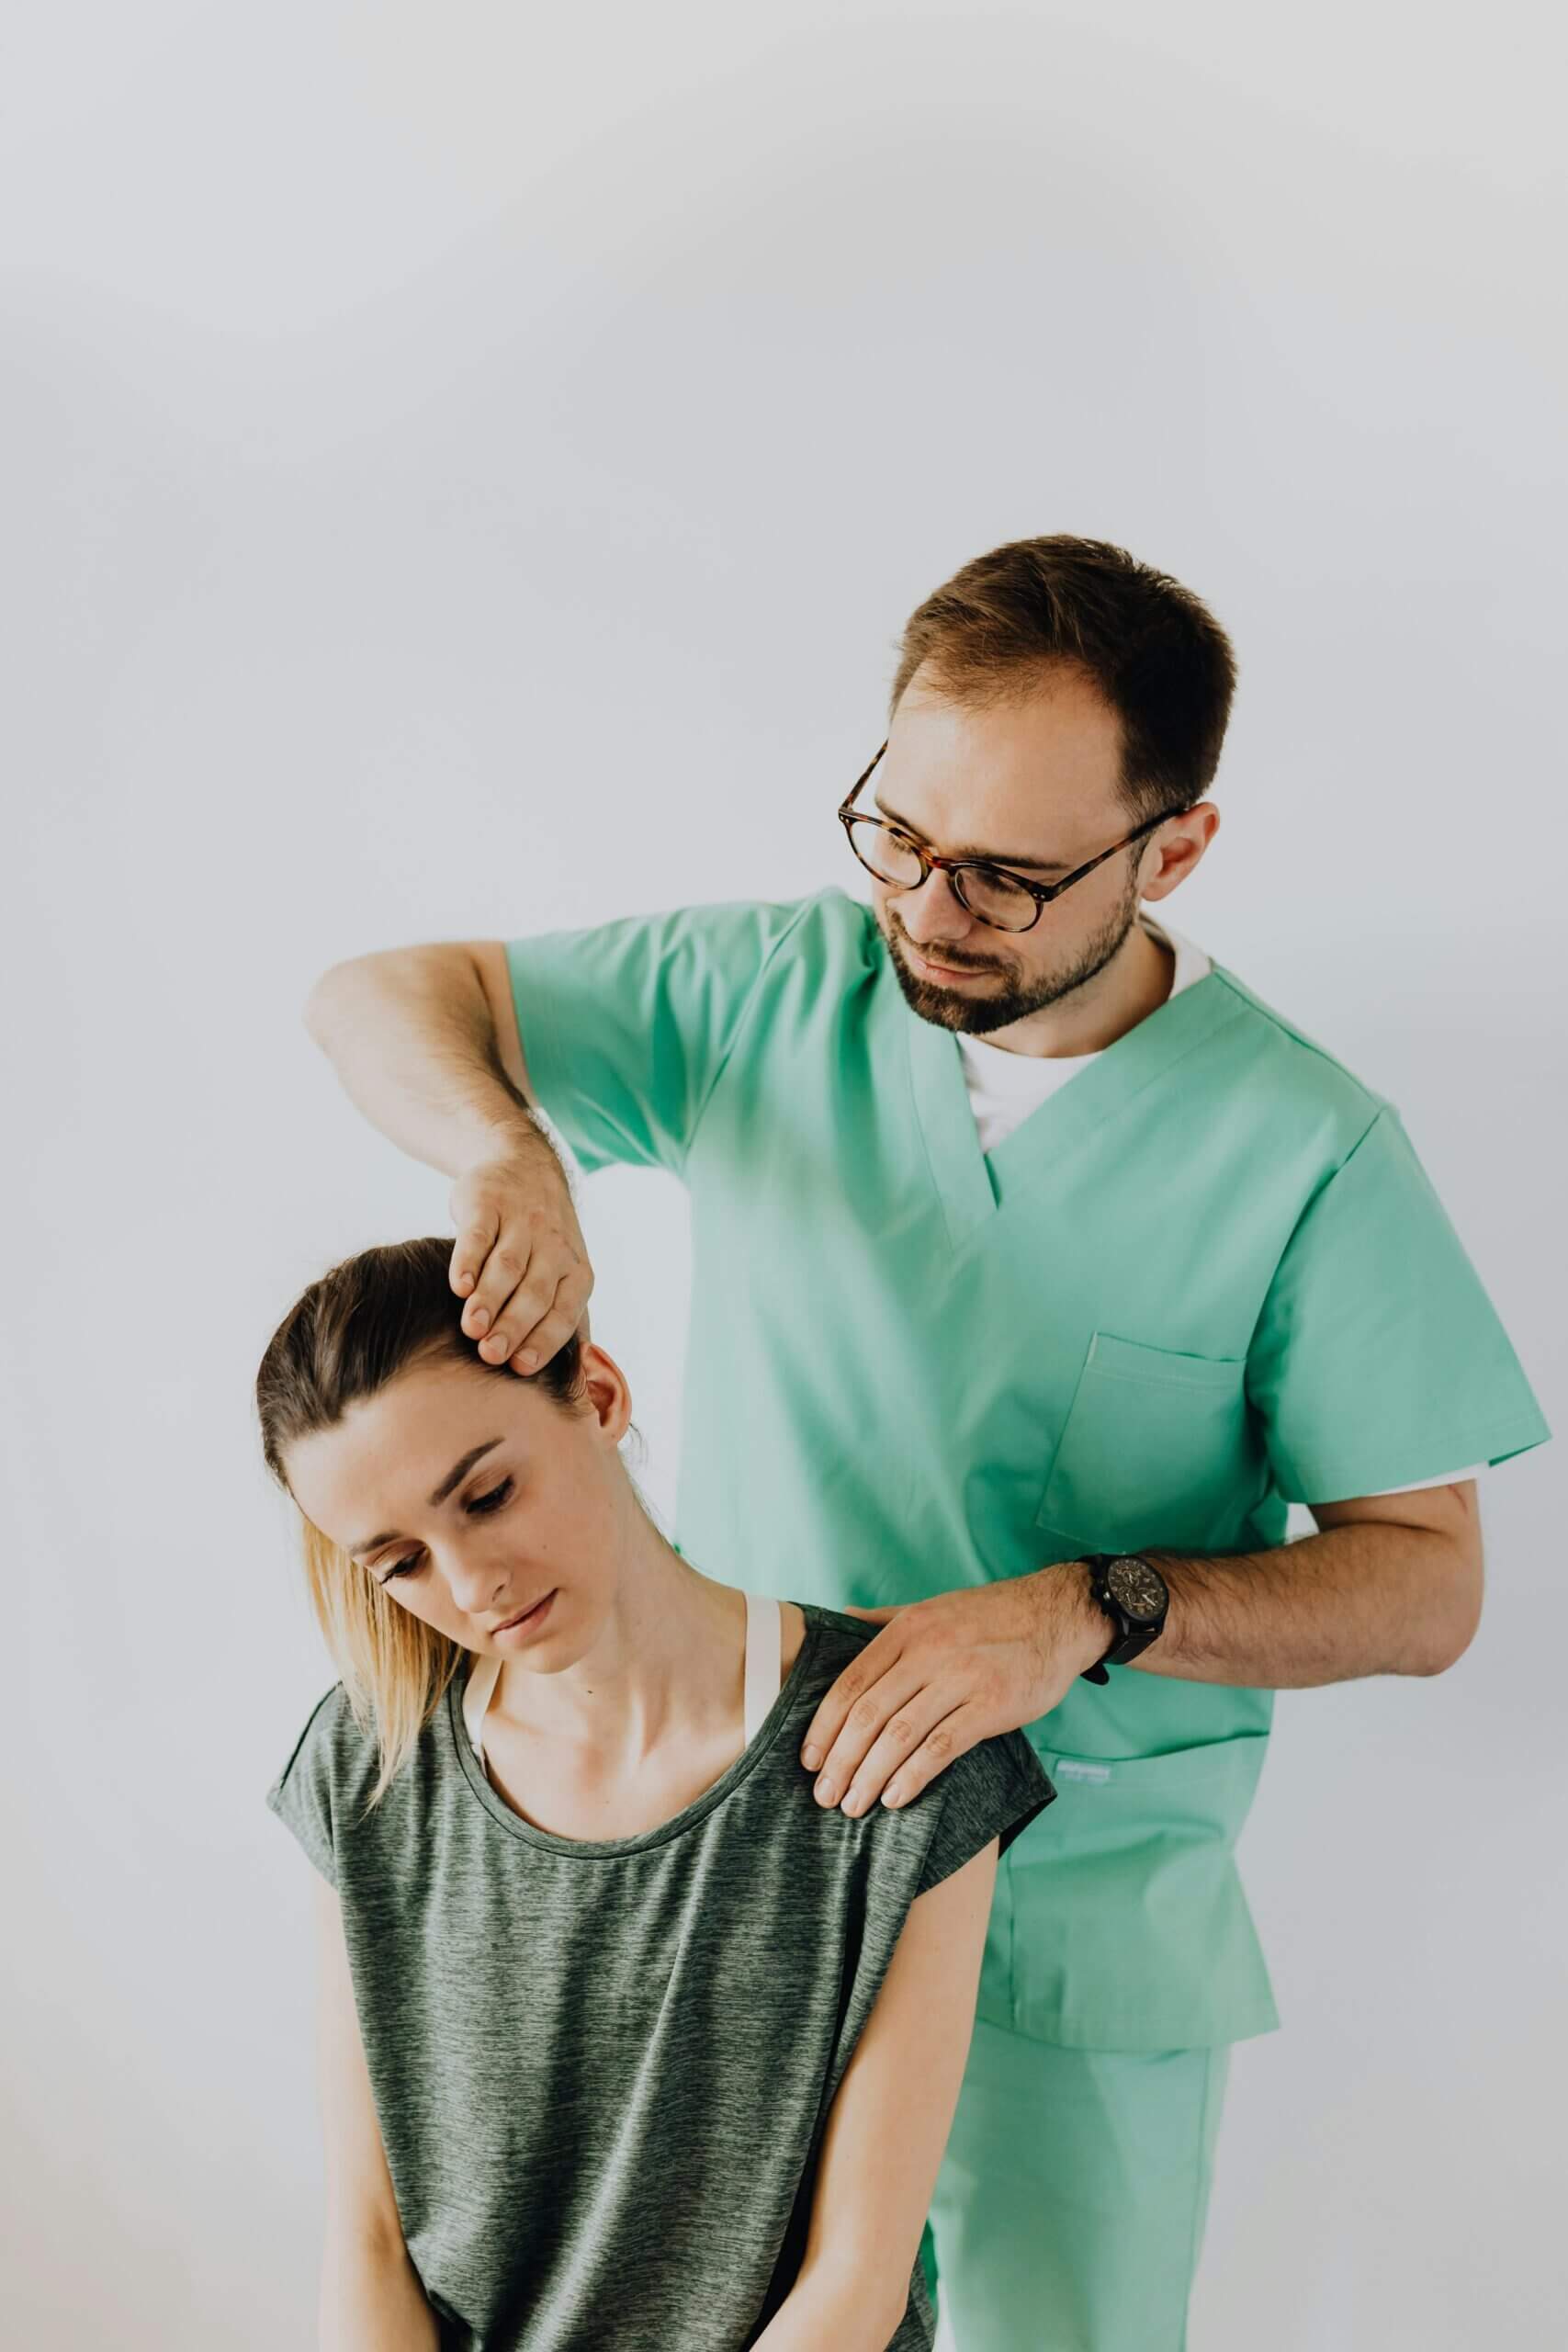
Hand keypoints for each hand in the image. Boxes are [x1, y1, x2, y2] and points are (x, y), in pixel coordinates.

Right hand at [447, 1140, 593, 1374]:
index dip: (544, 1339)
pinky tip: (458, 1285)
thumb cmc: (541, 1238)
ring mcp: (521, 1221)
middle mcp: (553, 1245)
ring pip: (507, 1265)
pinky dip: (469, 1260)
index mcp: (575, 1268)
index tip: (520, 1367)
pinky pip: (479, 1235)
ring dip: (490, 1299)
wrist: (523, 1164)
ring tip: (471, 1327)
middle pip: (535, 1291)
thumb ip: (563, 1314)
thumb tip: (575, 1376)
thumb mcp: (564, 1269)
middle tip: (490, 1354)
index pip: (564, 1310)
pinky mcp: (487, 1203)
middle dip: (514, 1325)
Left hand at [798, 1569, 1108, 1815]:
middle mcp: (928, 1652)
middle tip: (824, 1795)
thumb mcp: (931, 1607)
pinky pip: (942, 1747)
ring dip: (869, 1775)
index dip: (823, 1725)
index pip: (851, 1684)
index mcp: (907, 1631)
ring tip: (852, 1804)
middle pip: (868, 1715)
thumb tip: (839, 1619)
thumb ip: (884, 1620)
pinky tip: (894, 1798)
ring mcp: (961, 1679)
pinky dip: (913, 1775)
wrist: (1058, 1615)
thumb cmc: (990, 1617)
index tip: (808, 1760)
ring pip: (899, 1735)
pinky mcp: (992, 1706)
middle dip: (840, 1760)